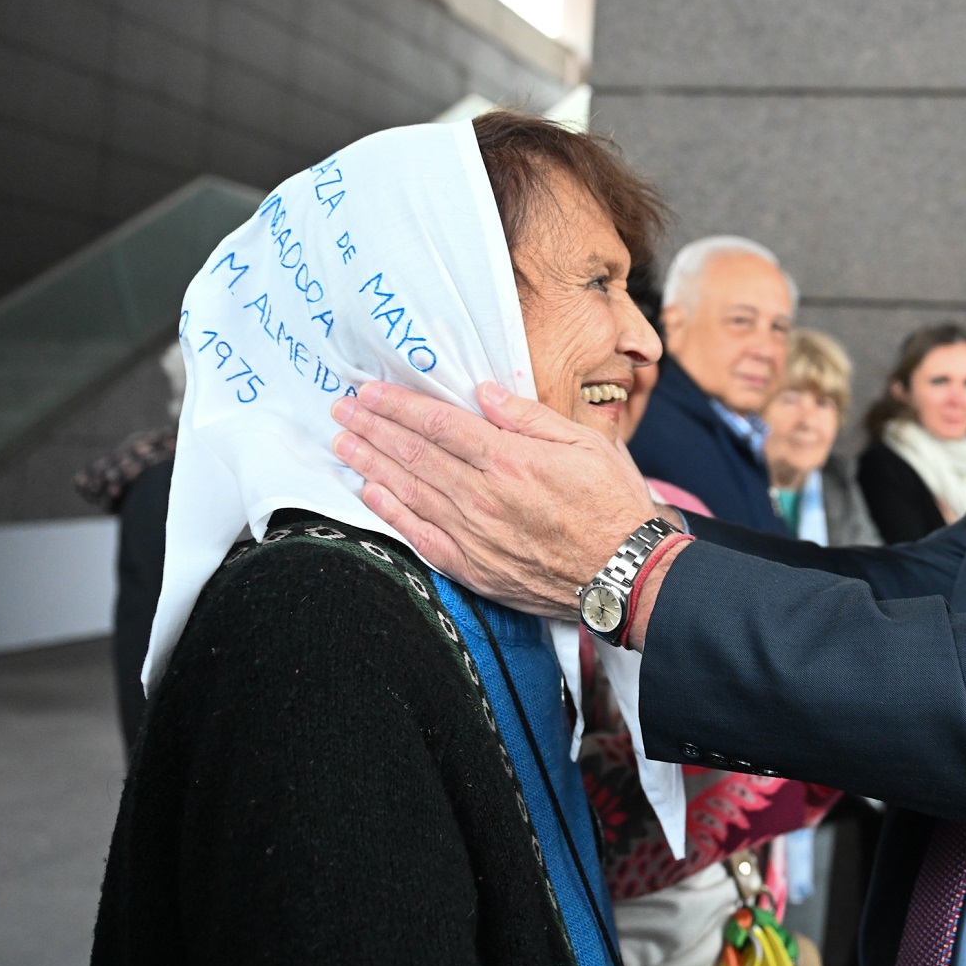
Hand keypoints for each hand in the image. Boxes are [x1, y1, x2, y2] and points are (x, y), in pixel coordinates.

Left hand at [331, 381, 659, 616]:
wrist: (624, 574)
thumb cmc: (611, 505)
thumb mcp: (585, 443)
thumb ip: (529, 417)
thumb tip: (485, 394)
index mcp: (510, 460)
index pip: (440, 424)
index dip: (399, 405)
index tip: (370, 391)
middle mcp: (483, 496)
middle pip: (414, 454)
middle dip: (373, 428)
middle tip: (341, 409)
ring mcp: (473, 534)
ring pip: (409, 490)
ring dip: (370, 463)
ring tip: (342, 443)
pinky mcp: (472, 566)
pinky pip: (420, 535)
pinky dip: (391, 512)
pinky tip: (369, 493)